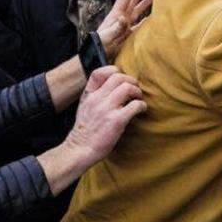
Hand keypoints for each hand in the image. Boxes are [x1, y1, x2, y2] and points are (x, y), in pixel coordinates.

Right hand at [39, 67, 145, 193]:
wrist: (79, 150)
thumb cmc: (86, 131)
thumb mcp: (85, 107)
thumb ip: (96, 95)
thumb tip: (115, 86)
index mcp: (88, 95)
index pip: (99, 72)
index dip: (114, 71)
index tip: (122, 80)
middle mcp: (96, 99)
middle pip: (118, 77)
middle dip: (131, 81)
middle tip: (135, 91)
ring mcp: (106, 109)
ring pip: (128, 87)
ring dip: (137, 92)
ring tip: (138, 100)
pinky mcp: (116, 120)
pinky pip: (135, 105)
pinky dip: (142, 106)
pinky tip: (141, 110)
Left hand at [96, 0, 152, 57]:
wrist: (97, 57)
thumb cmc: (100, 47)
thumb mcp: (107, 36)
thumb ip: (116, 27)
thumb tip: (124, 18)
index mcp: (116, 15)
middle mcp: (121, 18)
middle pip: (132, 1)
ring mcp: (125, 26)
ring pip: (136, 11)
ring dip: (144, 3)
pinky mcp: (128, 35)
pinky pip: (139, 24)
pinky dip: (146, 19)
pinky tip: (151, 17)